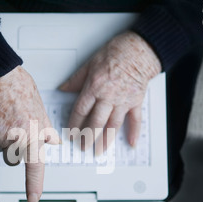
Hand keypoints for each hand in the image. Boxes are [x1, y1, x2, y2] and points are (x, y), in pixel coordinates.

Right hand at [0, 66, 59, 201]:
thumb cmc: (20, 91)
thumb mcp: (41, 112)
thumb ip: (46, 132)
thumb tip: (53, 143)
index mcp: (32, 135)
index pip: (34, 167)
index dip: (33, 185)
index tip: (32, 200)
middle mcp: (14, 138)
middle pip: (13, 160)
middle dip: (14, 151)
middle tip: (15, 130)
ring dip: (1, 143)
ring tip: (4, 122)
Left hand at [59, 31, 160, 153]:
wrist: (140, 49)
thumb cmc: (116, 53)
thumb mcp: (90, 63)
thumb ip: (76, 79)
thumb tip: (63, 88)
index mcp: (94, 87)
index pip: (81, 110)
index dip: (74, 124)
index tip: (71, 134)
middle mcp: (108, 96)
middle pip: (96, 122)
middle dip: (88, 137)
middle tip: (83, 147)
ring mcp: (123, 100)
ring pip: (113, 125)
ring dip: (106, 140)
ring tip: (100, 150)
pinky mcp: (136, 101)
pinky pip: (135, 120)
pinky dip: (134, 132)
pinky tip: (131, 143)